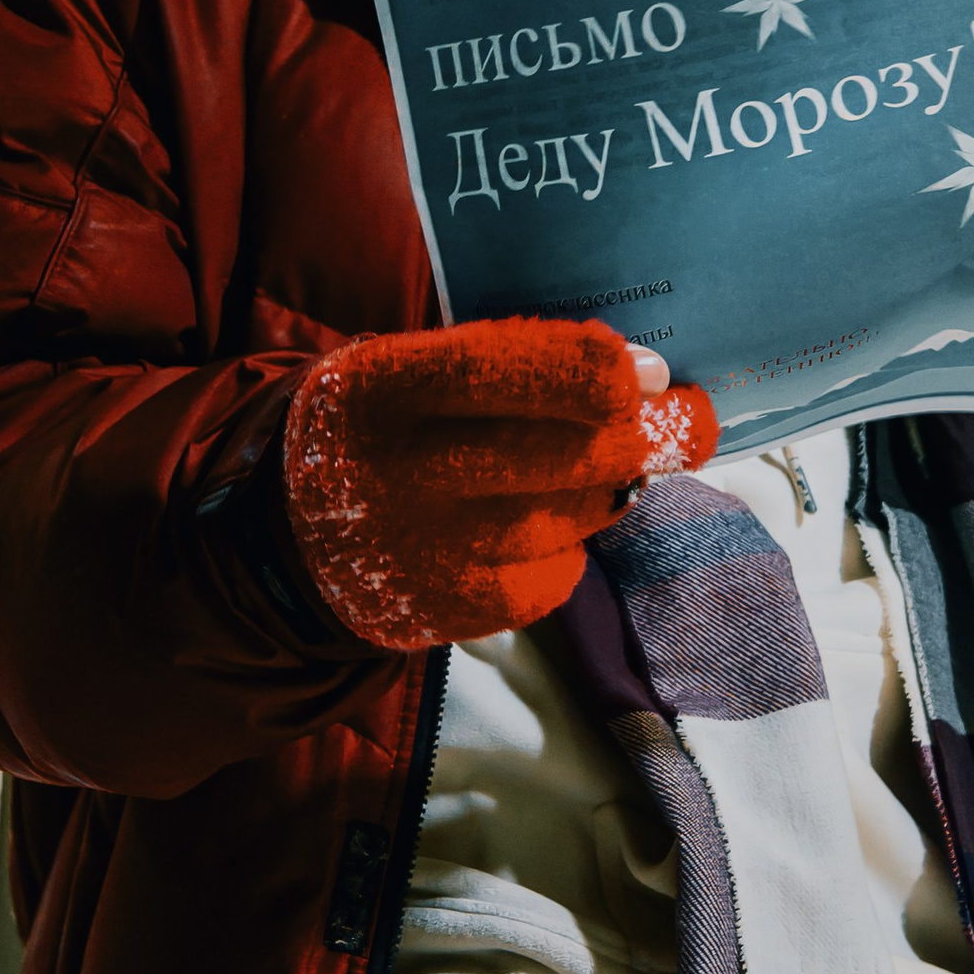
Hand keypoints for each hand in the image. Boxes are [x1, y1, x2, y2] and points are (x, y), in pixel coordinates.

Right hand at [281, 317, 716, 650]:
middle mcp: (406, 470)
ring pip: (572, 517)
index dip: (591, 371)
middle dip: (642, 438)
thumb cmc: (383, 427)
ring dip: (609, 490)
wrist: (285, 534)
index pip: (503, 370)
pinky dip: (568, 548)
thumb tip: (639, 375)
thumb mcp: (409, 368)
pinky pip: (555, 575)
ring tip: (608, 470)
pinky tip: (545, 528)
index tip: (650, 370)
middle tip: (687, 420)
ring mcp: (429, 548)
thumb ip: (506, 364)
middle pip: (562, 455)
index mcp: (390, 387)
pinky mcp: (449, 609)